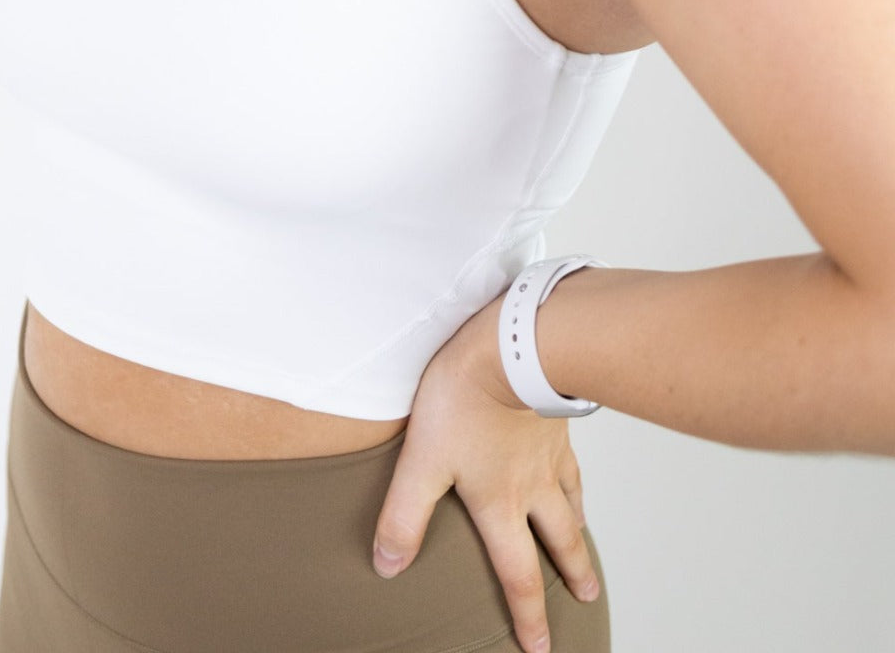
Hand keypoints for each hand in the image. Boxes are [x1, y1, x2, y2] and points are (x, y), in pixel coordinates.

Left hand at [370, 294, 598, 652]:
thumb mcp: (421, 463)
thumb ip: (403, 516)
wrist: (509, 348)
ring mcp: (548, 454)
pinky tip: (573, 476)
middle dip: (570, 576)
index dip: (528, 614)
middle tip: (586, 599)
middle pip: (558, 542)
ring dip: (578, 531)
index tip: (540, 647)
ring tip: (584, 544)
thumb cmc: (462, 401)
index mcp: (499, 504)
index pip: (517, 573)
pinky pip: (572, 462)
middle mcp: (532, 486)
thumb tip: (387, 567)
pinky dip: (577, 482)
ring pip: (571, 503)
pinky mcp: (553, 422)